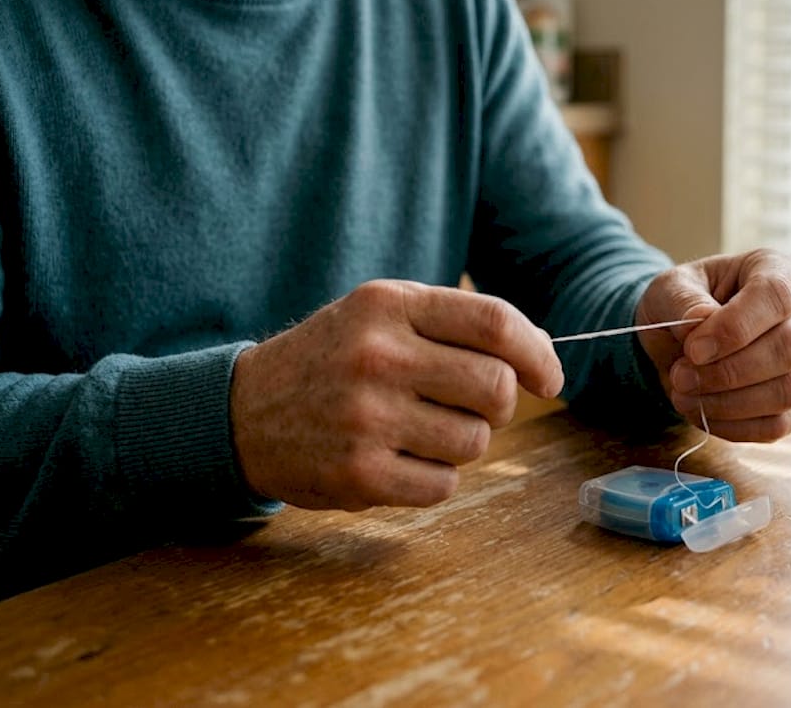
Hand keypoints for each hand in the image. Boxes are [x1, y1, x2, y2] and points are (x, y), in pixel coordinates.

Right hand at [230, 280, 562, 510]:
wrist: (242, 412)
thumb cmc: (333, 359)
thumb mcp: (382, 317)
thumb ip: (457, 325)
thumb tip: (543, 353)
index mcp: (388, 306)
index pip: (494, 322)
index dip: (537, 353)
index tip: (548, 377)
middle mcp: (377, 357)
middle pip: (495, 388)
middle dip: (501, 404)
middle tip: (475, 407)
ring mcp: (366, 418)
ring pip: (475, 441)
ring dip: (464, 442)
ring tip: (421, 430)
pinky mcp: (359, 474)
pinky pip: (443, 485)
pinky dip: (435, 478)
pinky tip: (400, 460)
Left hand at [635, 249, 790, 441]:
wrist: (682, 342)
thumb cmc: (682, 305)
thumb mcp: (668, 290)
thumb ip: (681, 302)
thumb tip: (702, 323)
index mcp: (781, 270)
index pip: (775, 295)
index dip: (735, 327)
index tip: (694, 349)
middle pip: (790, 347)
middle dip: (729, 371)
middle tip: (681, 377)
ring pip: (789, 390)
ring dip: (729, 402)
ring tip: (684, 395)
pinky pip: (779, 424)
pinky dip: (734, 426)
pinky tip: (701, 412)